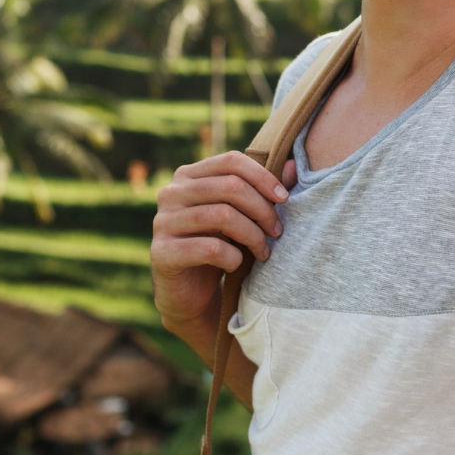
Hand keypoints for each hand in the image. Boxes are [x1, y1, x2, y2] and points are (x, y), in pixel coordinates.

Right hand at [151, 151, 295, 330]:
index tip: (285, 199)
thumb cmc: (219, 245)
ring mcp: (163, 222)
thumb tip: (293, 166)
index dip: (263, 177)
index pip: (231, 161)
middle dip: (262, 209)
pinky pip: (210, 248)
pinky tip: (236, 264)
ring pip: (222, 216)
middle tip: (277, 232)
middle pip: (230, 186)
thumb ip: (264, 191)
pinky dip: (233, 257)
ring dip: (253, 235)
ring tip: (264, 251)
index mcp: (188, 176)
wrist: (190, 293)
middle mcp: (171, 193)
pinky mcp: (162, 252)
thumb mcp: (242, 216)